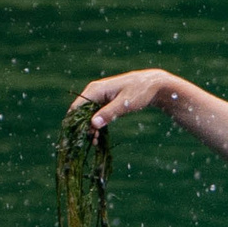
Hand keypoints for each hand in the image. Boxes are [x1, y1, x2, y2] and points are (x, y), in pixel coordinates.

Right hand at [75, 67, 190, 132]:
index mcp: (95, 90)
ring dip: (90, 127)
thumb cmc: (140, 92)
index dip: (75, 122)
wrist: (152, 85)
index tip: (78, 136)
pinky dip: (96, 124)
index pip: (77, 107)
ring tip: (95, 141)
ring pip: (88, 114)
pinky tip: (98, 136)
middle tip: (91, 141)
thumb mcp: (125, 104)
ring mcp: (99, 97)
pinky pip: (96, 114)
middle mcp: (94, 92)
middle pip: (80, 111)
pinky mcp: (105, 102)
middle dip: (83, 127)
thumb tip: (93, 124)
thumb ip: (109, 113)